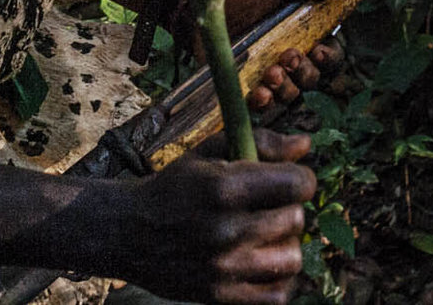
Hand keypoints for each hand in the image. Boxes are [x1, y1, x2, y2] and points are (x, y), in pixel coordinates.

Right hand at [114, 130, 315, 304]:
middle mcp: (226, 230)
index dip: (300, 180)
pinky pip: (277, 296)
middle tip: (268, 208)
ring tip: (266, 237)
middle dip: (288, 209)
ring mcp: (223, 268)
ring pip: (292, 258)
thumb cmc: (174, 187)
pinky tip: (262, 263)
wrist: (127, 233)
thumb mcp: (209, 153)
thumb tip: (305, 144)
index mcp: (224, 188)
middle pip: (296, 219)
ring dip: (285, 245)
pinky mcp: (219, 296)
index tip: (289, 181)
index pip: (298, 185)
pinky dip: (277, 280)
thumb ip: (260, 143)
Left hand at [225, 0, 348, 109]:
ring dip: (286, 88)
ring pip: (292, 96)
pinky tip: (259, 93)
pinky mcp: (246, 92)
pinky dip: (266, 103)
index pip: (329, 54)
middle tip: (287, 57)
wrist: (197, 12)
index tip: (318, 50)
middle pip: (313, 79)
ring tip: (270, 73)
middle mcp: (287, 59)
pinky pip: (265, 109)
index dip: (329, 57)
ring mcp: (266, 77)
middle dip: (305, 72)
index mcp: (300, 34)